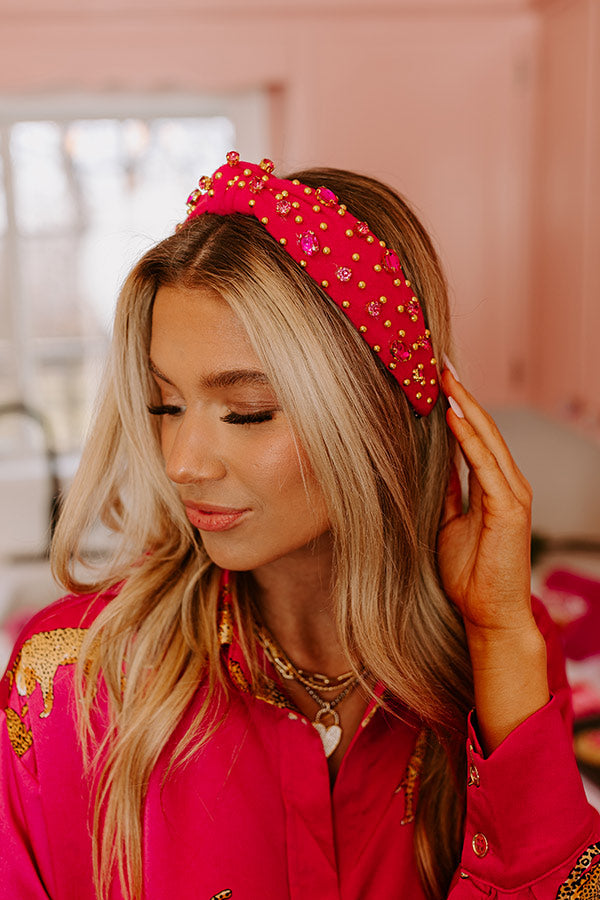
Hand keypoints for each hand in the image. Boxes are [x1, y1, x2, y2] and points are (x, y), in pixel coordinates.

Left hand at [437, 368, 534, 635]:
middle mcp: (508, 484)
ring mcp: (513, 494)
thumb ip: (447, 493)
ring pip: (488, 440)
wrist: (489, 615)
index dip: (459, 406)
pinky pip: (486, 465)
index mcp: (495, 486)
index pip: (476, 436)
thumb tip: (432, 463)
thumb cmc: (470, 575)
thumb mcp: (449, 524)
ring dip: (466, 406)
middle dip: (462, 394)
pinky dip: (469, 438)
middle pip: (484, 429)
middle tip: (439, 362)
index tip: (437, 378)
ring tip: (444, 377)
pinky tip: (453, 415)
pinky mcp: (510, 508)